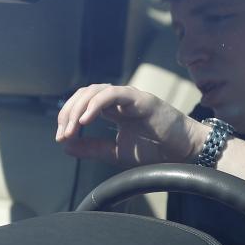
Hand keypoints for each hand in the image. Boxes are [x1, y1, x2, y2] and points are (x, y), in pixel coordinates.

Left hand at [55, 84, 206, 166]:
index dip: (67, 116)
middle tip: (62, 134)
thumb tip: (66, 145)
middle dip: (68, 112)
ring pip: (95, 91)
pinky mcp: (141, 99)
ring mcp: (130, 97)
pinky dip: (96, 104)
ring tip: (71, 129)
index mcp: (113, 110)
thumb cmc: (156, 151)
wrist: (184, 154)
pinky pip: (113, 94)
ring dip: (78, 109)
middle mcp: (119, 100)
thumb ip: (92, 148)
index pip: (82, 103)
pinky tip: (86, 120)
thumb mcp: (116, 153)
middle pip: (84, 93)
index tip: (61, 137)